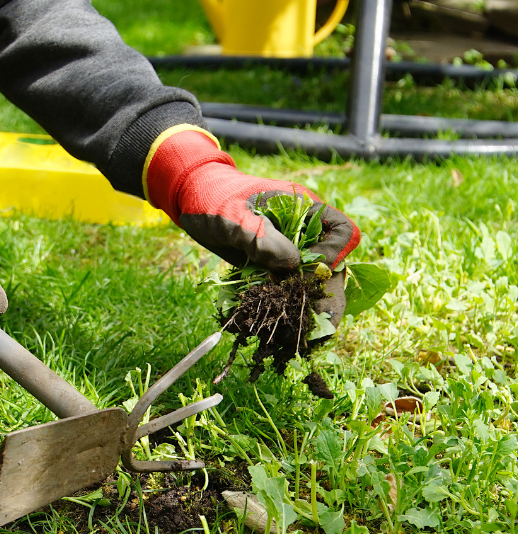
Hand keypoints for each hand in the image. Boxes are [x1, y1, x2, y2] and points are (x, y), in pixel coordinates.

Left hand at [145, 128, 359, 327]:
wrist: (191, 202)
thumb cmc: (214, 200)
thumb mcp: (235, 216)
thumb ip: (262, 238)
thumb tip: (291, 265)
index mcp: (304, 209)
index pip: (342, 233)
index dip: (332, 254)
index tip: (308, 268)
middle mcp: (302, 232)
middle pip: (330, 263)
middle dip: (328, 292)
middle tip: (325, 323)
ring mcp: (286, 250)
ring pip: (309, 280)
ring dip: (308, 304)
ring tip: (308, 334)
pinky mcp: (270, 265)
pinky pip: (284, 287)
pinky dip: (284, 304)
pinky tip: (282, 324)